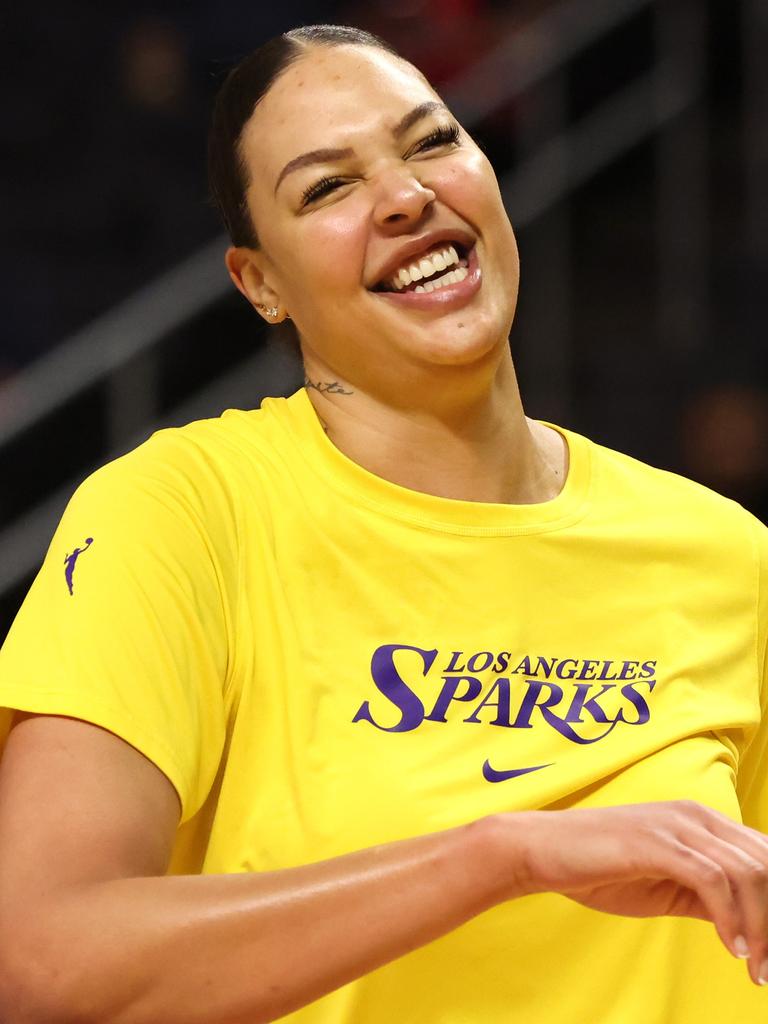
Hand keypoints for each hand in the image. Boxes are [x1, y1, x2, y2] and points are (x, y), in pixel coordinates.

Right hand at [505, 800, 767, 985]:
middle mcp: (696, 816)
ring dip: (760, 929)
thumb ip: (708, 897)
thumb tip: (750, 927)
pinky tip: (729, 949)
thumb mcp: (666, 885)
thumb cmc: (600, 869)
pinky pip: (712, 881)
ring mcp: (676, 825)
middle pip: (765, 865)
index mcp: (702, 821)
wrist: (543, 851)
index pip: (763, 857)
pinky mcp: (656, 842)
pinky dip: (730, 919)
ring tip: (755, 968)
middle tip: (767, 968)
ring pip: (748, 874)